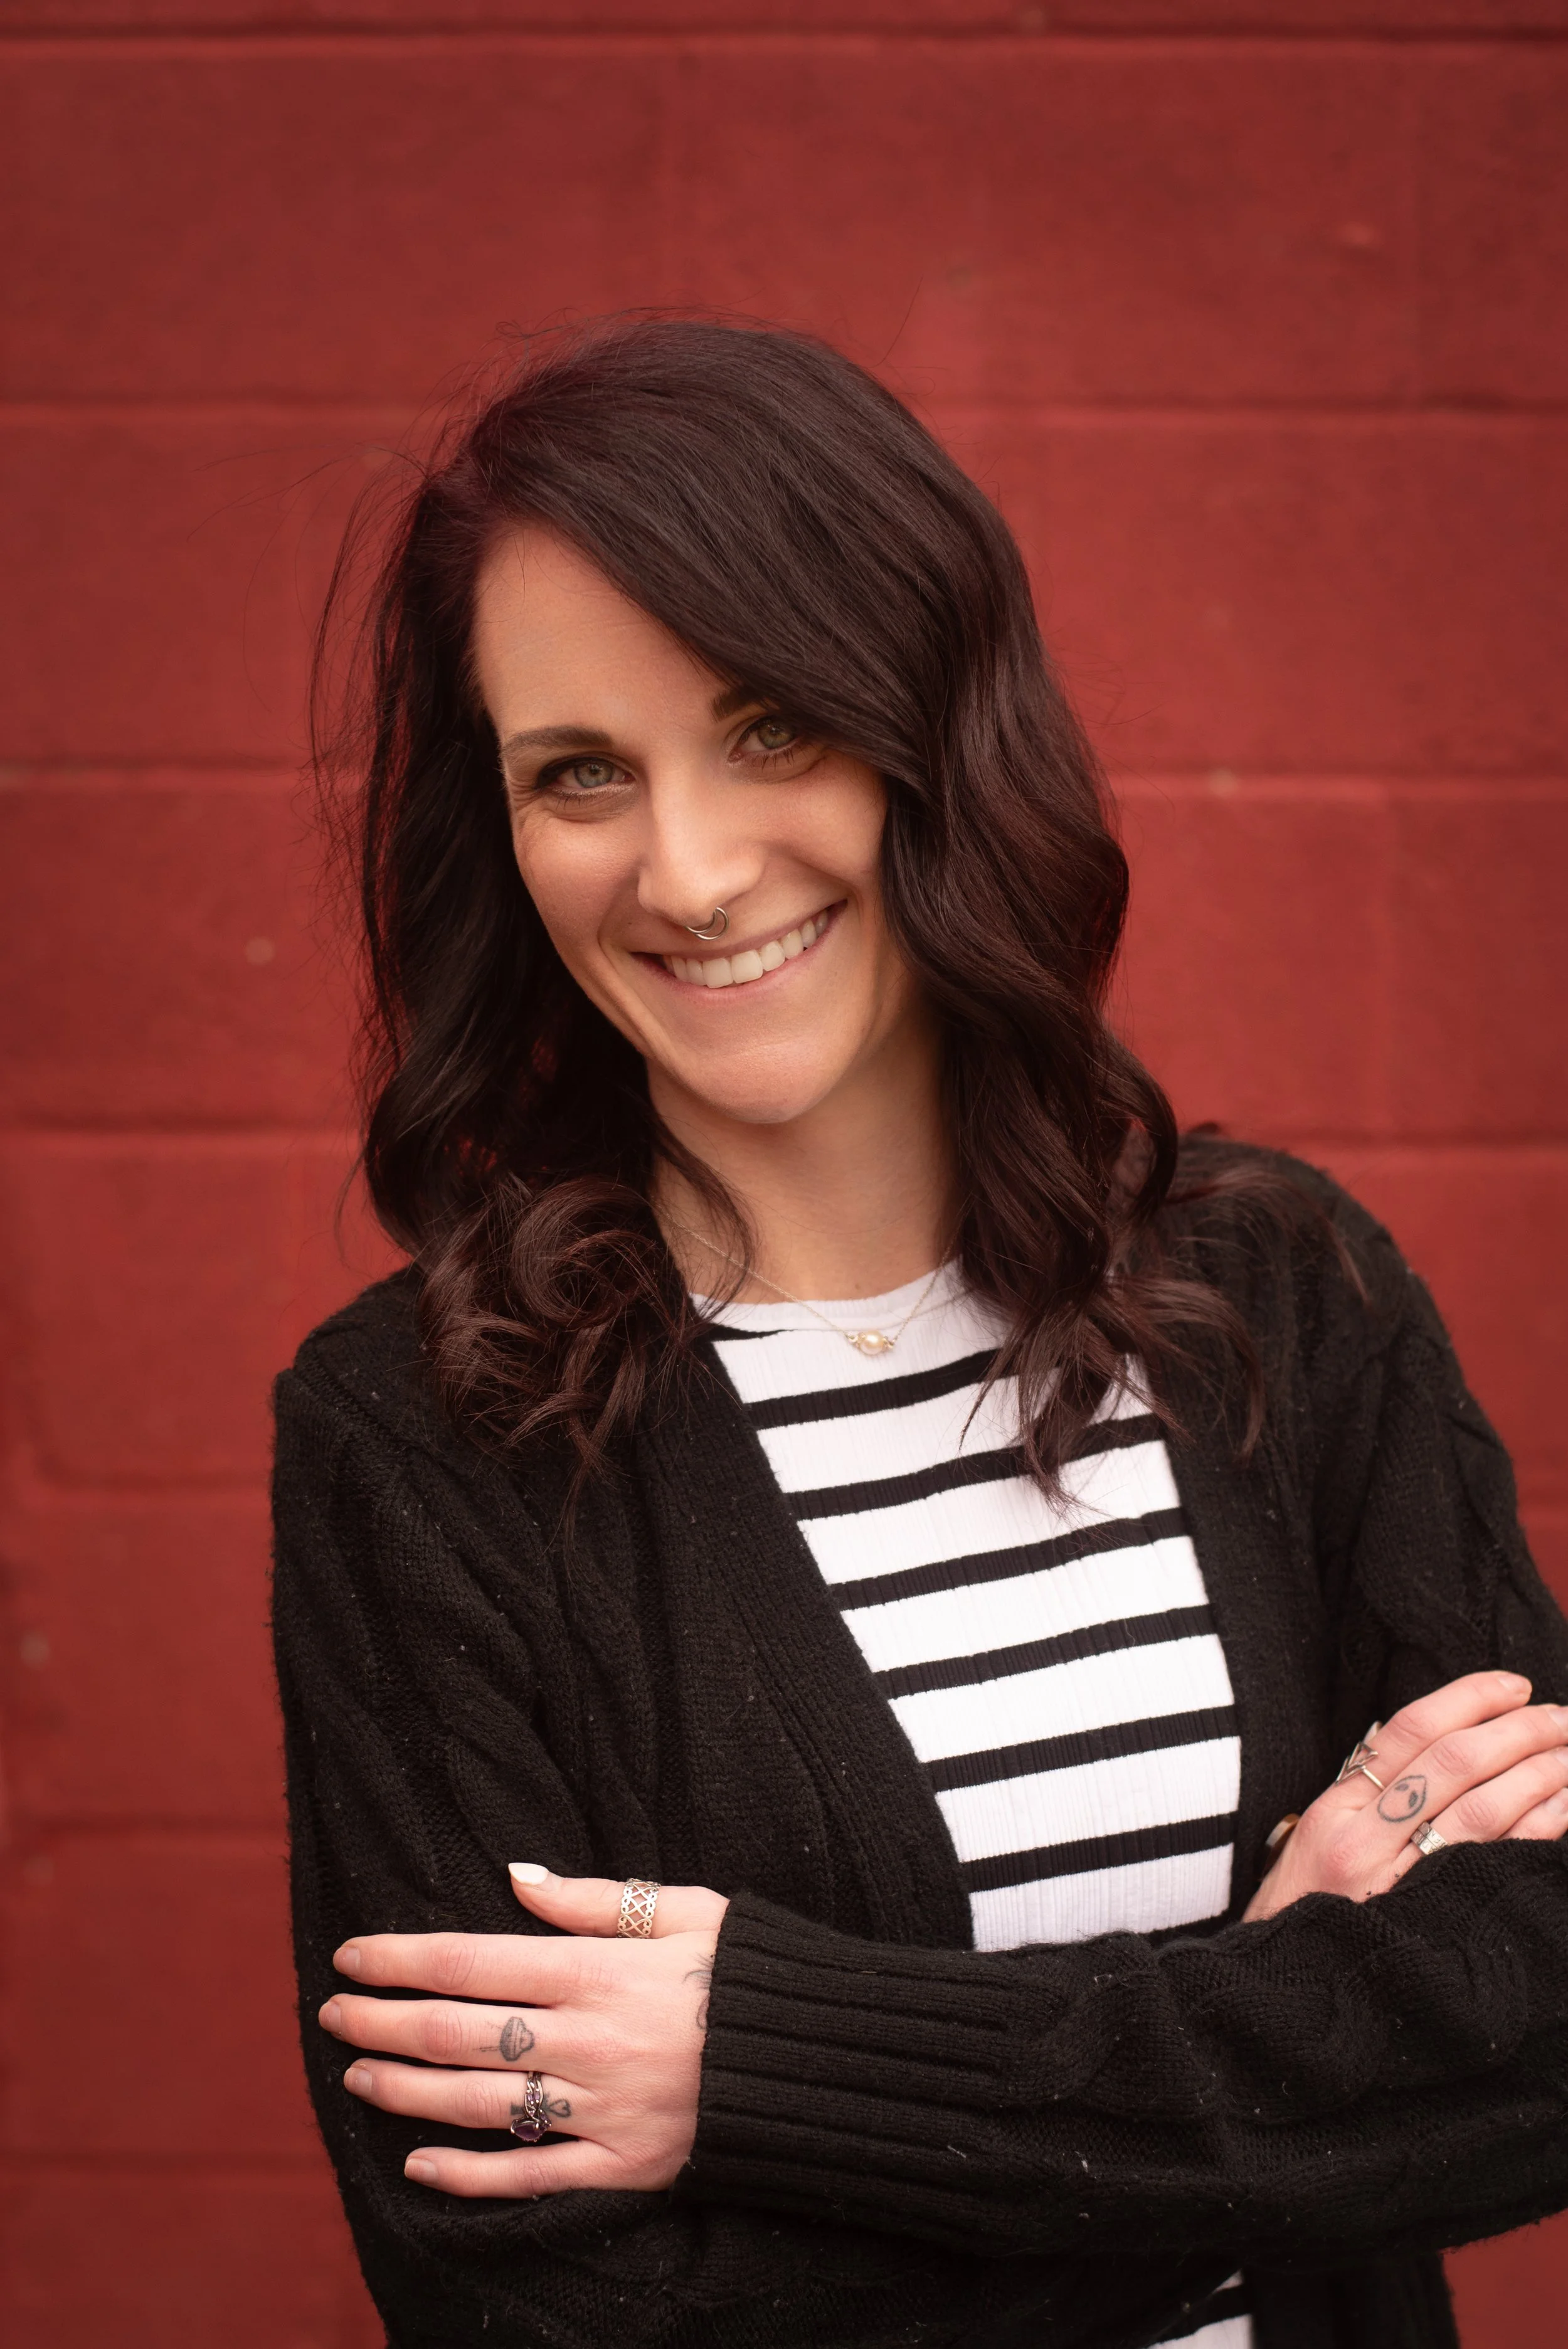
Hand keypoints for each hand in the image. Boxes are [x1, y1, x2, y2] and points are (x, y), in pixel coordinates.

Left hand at [318, 1867, 727, 2197]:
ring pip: (476, 2106)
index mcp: (598, 1970)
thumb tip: (517, 1876)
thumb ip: (595, 1898)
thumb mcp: (683, 1909)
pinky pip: (527, 2178)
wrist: (819, 2059)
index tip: (351, 1956)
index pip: (470, 1961)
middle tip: (332, 2014)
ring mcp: (602, 2109)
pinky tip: (416, 2164)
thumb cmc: (745, 1971)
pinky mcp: (622, 2166)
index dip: (400, 1959)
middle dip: (382, 2023)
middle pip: (457, 2034)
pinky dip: (465, 2175)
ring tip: (357, 2077)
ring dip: (403, 2093)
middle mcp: (589, 2040)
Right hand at [1245, 1671, 1567, 1922]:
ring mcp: (1400, 1883)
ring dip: (1539, 1771)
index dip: (1469, 1698)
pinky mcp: (1435, 1921)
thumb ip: (1371, 1794)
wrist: (1290, 1987)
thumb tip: (1440, 1745)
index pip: (1410, 1730)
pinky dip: (1540, 1823)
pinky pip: (1499, 1858)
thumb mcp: (1320, 1838)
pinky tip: (1565, 1803)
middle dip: (1518, 1730)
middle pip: (1454, 1762)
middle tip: (1558, 1715)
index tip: (1513, 1685)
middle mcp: (1365, 1840)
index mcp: (1336, 1809)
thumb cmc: (1308, 1909)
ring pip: (1483, 1807)